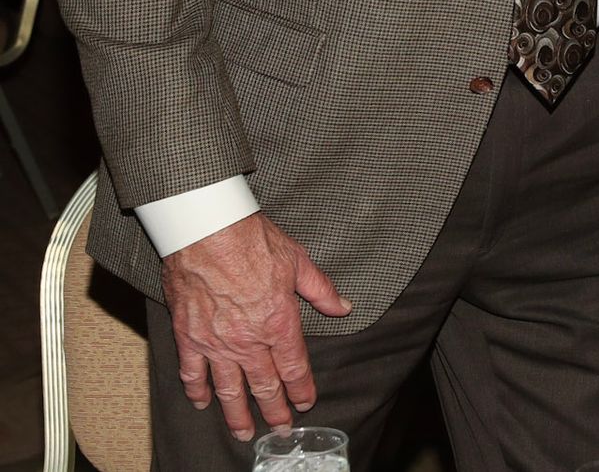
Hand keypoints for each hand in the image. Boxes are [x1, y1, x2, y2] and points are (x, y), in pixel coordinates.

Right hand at [160, 212, 351, 441]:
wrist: (206, 231)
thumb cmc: (252, 241)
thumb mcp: (298, 261)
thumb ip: (321, 290)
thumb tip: (344, 307)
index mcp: (278, 323)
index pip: (294, 367)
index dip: (301, 389)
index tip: (306, 403)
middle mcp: (247, 340)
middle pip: (263, 385)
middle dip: (273, 410)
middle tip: (280, 429)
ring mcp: (215, 342)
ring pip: (228, 389)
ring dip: (236, 414)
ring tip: (243, 433)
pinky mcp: (188, 337)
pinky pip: (192, 372)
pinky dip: (197, 391)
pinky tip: (203, 403)